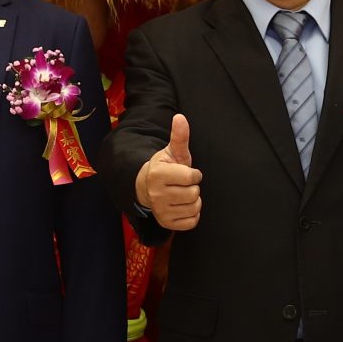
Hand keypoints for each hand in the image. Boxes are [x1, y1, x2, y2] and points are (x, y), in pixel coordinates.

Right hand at [138, 112, 202, 230]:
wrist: (148, 188)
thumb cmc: (165, 168)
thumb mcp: (172, 151)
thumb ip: (179, 136)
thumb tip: (180, 117)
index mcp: (158, 175)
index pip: (191, 177)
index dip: (193, 173)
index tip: (186, 172)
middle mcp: (157, 195)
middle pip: (194, 193)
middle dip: (192, 187)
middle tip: (182, 184)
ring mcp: (161, 211)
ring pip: (194, 207)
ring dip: (193, 200)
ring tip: (182, 194)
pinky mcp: (167, 224)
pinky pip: (192, 221)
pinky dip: (192, 214)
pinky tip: (182, 205)